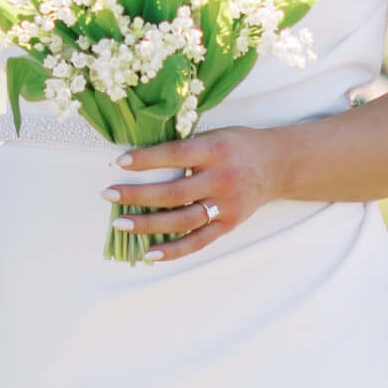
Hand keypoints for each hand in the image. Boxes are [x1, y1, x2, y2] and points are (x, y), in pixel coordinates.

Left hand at [106, 127, 285, 260]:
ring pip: (182, 220)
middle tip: (109, 195)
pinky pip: (199, 242)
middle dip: (138, 195)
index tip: (120, 162)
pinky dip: (174, 250)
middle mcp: (221, 179)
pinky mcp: (228, 225)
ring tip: (121, 223)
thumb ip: (186, 146)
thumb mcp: (215, 134)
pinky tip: (150, 253)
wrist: (278, 165)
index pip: (176, 155)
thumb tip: (141, 156)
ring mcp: (226, 206)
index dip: (148, 159)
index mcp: (216, 150)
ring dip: (148, 224)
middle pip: (174, 192)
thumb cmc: (238, 145)